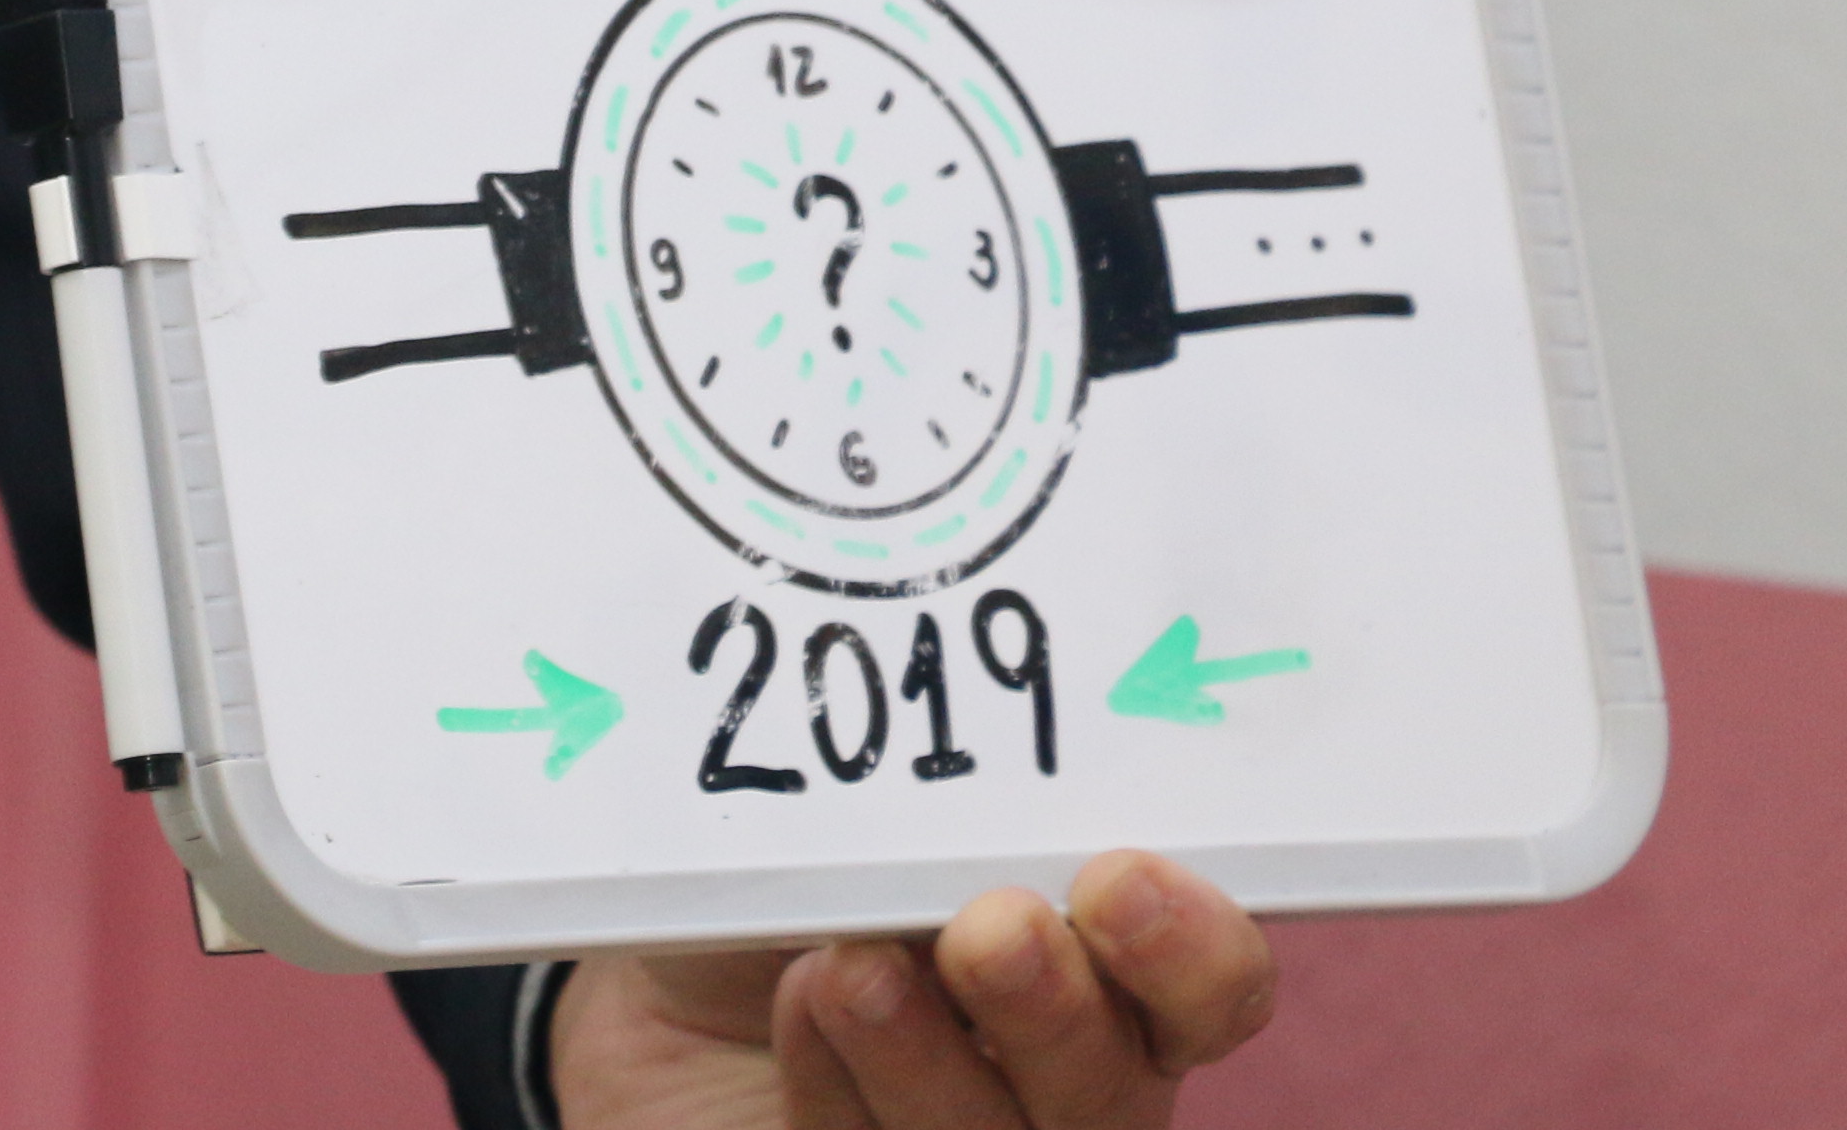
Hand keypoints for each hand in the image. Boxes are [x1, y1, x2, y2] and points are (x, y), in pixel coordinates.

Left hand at [546, 852, 1275, 1129]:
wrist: (644, 991)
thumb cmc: (777, 883)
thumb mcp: (838, 819)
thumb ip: (916, 810)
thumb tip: (946, 755)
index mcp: (1096, 968)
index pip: (1203, 988)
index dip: (1195, 951)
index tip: (1125, 879)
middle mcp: (1054, 1075)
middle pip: (1118, 1090)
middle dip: (1058, 1008)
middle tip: (996, 928)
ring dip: (929, 1057)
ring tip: (854, 971)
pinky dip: (834, 1086)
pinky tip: (800, 1010)